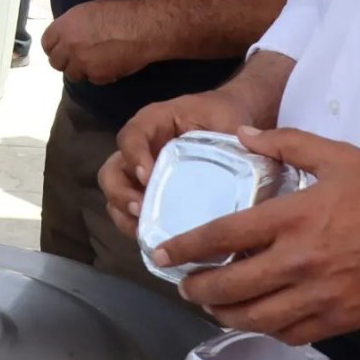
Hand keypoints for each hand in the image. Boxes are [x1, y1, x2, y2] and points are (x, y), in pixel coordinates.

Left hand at [40, 0, 155, 86]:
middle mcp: (68, 46)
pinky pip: (92, 80)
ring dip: (81, 70)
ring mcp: (82, 63)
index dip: (54, 47)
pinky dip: (99, 75)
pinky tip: (109, 65)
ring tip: (95, 62)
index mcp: (63, 27)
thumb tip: (66, 36)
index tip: (61, 48)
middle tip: (78, 57)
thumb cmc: (117, 12)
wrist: (141, 27)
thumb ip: (70, 26)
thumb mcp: (85, 12)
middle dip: (66, 61)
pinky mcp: (97, 76)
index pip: (46, 44)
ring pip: (72, 74)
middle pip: (56, 62)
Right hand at [99, 90, 256, 237]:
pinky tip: (159, 242)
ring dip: (125, 215)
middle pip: (112, 170)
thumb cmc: (224, 117)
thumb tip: (247, 181)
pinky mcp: (152, 193)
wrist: (229, 119)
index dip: (134, 156)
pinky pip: (132, 212)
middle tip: (141, 210)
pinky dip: (139, 228)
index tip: (147, 177)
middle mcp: (140, 149)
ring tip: (147, 233)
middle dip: (120, 193)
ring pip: (116, 194)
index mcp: (153, 123)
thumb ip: (231, 143)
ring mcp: (142, 172)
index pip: (132, 136)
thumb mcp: (227, 121)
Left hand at [156, 127, 359, 344]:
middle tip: (180, 284)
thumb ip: (284, 142)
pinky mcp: (341, 320)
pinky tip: (254, 319)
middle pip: (232, 285)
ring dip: (224, 315)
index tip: (161, 252)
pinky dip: (265, 329)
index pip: (223, 236)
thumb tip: (241, 134)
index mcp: (291, 218)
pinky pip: (292, 333)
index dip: (186, 247)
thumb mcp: (336, 156)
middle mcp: (298, 262)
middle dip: (197, 288)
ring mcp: (319, 296)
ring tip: (208, 305)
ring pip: (257, 317)